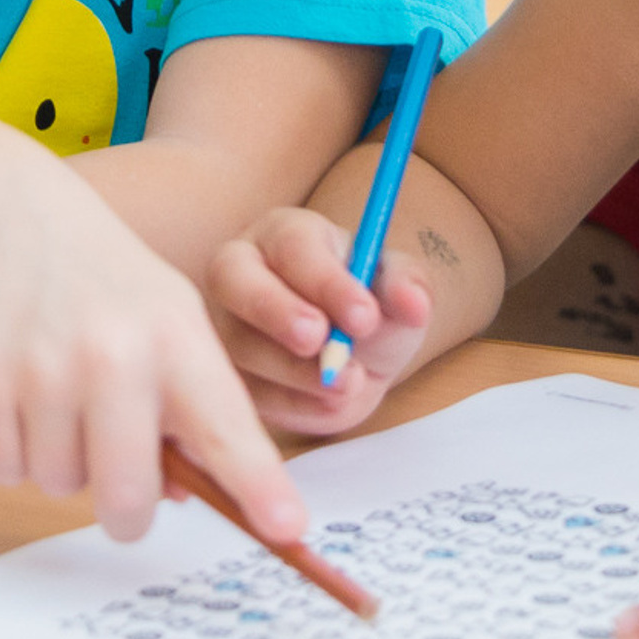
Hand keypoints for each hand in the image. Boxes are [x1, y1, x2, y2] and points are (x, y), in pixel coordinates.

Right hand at [0, 164, 303, 544]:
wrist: (17, 222)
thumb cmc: (111, 290)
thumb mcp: (171, 323)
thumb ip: (191, 408)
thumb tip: (188, 495)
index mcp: (176, 340)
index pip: (227, 430)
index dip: (258, 486)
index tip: (287, 528)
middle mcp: (114, 354)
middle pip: (128, 497)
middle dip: (127, 511)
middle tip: (122, 486)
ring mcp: (43, 369)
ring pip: (59, 485)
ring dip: (63, 464)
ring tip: (63, 398)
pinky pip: (4, 469)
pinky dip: (12, 450)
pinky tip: (20, 392)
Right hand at [207, 207, 432, 436]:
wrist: (355, 354)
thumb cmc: (370, 304)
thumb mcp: (396, 289)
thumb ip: (406, 287)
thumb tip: (411, 302)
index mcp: (284, 234)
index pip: (294, 246)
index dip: (326, 281)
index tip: (365, 317)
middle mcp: (241, 271)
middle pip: (233, 279)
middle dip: (277, 311)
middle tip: (322, 341)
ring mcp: (226, 324)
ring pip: (240, 345)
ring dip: (295, 371)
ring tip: (348, 382)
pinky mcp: (228, 373)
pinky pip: (248, 392)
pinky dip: (293, 404)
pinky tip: (330, 401)